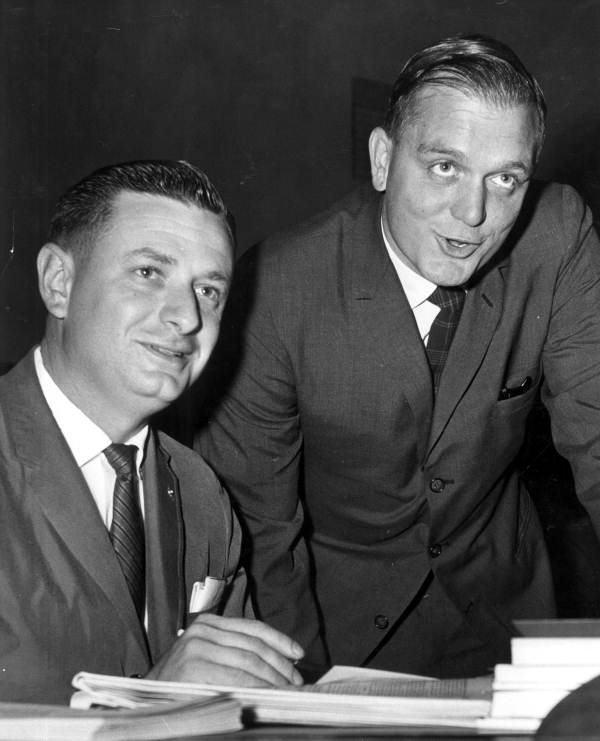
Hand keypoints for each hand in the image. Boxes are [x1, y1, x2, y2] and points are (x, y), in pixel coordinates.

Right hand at [147, 613, 304, 686]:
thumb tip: (280, 662)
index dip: (279, 640)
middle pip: (253, 645)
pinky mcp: (192, 668)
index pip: (252, 628)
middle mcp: (201, 631)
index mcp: (208, 624)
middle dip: (280, 664)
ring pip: (248, 662)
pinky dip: (256, 688)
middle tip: (296, 682)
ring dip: (272, 678)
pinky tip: (267, 696)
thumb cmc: (181, 686)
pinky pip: (235, 678)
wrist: (143, 703)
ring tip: (287, 691)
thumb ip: (236, 655)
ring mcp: (195, 648)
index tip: (298, 653)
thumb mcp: (209, 660)